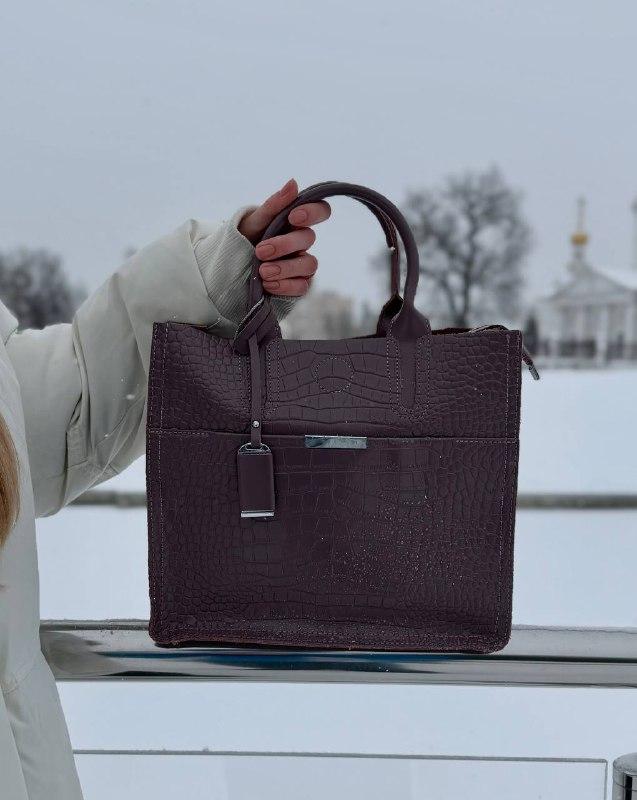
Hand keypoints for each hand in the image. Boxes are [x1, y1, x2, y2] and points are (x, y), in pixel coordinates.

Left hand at [238, 178, 330, 296]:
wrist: (231, 265)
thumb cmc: (246, 237)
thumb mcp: (255, 220)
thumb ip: (274, 204)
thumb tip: (293, 182)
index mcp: (296, 221)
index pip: (321, 211)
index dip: (313, 212)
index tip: (293, 217)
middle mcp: (302, 242)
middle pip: (309, 238)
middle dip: (284, 244)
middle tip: (260, 250)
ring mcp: (302, 264)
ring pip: (309, 265)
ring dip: (285, 268)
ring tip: (262, 271)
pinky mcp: (298, 284)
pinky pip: (302, 286)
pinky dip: (284, 286)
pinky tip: (267, 284)